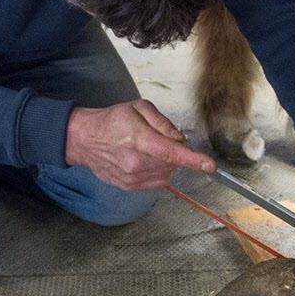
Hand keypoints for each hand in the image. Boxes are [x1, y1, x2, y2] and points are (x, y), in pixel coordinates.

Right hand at [65, 100, 213, 190]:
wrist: (85, 140)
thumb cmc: (112, 121)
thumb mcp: (139, 108)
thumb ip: (163, 122)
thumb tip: (179, 139)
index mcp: (138, 139)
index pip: (170, 152)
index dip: (192, 159)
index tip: (209, 165)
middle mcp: (135, 162)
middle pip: (172, 163)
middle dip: (173, 152)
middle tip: (156, 140)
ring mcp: (132, 178)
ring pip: (167, 175)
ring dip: (165, 164)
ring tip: (146, 151)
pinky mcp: (130, 187)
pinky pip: (157, 182)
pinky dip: (157, 172)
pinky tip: (143, 161)